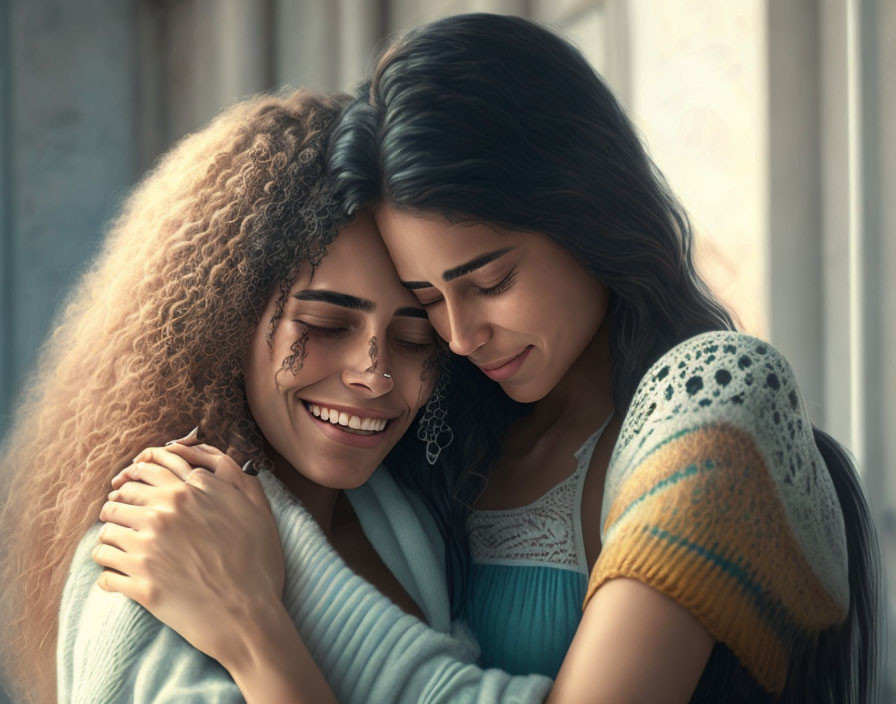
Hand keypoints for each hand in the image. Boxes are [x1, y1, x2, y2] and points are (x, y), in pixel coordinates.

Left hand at [94, 443, 285, 668]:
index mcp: (192, 491)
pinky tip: (120, 575)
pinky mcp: (138, 583)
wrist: (249, 617)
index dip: (140, 475)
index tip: (137, 486)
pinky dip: (109, 571)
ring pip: (107, 531)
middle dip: (121, 504)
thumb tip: (212, 463)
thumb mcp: (257, 510)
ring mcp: (148, 548)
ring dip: (112, 537)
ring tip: (121, 547)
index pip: (148, 469)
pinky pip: (104, 570)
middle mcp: (165, 513)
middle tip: (125, 517)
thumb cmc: (258, 564)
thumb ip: (236, 478)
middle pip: (121, 496)